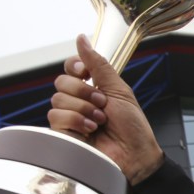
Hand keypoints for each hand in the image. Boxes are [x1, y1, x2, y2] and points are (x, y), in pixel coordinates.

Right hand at [47, 34, 164, 183]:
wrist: (137, 155)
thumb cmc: (133, 128)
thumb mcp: (119, 90)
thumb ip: (98, 65)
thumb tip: (81, 38)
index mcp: (92, 88)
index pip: (71, 67)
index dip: (76, 66)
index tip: (86, 72)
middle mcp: (78, 102)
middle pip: (61, 82)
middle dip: (84, 92)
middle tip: (102, 104)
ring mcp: (70, 118)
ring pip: (57, 99)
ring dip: (83, 109)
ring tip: (100, 121)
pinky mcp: (64, 135)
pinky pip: (56, 117)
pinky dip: (76, 121)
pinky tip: (91, 130)